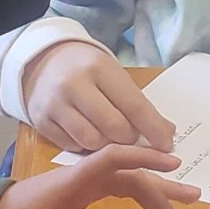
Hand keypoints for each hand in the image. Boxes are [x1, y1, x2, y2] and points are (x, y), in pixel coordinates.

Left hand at [0, 144, 200, 208]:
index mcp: (75, 180)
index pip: (116, 158)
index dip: (146, 159)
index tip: (174, 166)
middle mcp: (83, 177)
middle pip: (130, 174)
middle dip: (163, 187)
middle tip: (194, 200)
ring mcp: (82, 186)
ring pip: (127, 182)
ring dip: (156, 193)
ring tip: (187, 202)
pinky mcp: (79, 196)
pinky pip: (117, 190)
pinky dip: (138, 196)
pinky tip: (152, 203)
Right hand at [23, 41, 175, 151]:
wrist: (43, 61)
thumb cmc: (88, 69)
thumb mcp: (114, 76)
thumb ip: (138, 103)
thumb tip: (166, 133)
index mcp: (99, 68)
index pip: (133, 105)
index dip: (153, 129)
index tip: (168, 145)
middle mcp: (74, 85)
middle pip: (114, 127)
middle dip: (131, 139)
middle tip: (135, 138)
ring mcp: (54, 104)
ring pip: (92, 141)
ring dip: (109, 146)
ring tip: (112, 137)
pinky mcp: (41, 122)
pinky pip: (73, 146)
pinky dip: (87, 147)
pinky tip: (90, 135)